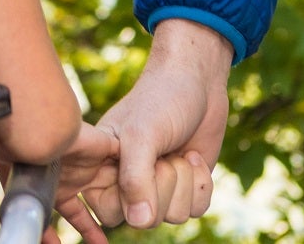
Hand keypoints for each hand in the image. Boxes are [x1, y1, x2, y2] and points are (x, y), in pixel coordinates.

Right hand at [90, 19, 230, 232]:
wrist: (197, 82)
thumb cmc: (160, 100)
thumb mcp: (142, 136)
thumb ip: (136, 178)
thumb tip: (140, 221)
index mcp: (102, 168)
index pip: (107, 211)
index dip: (128, 199)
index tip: (141, 168)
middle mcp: (127, 183)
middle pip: (144, 220)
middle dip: (163, 186)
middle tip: (162, 154)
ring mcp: (156, 187)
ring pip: (173, 217)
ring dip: (185, 182)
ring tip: (177, 151)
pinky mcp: (183, 189)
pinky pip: (196, 212)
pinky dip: (201, 184)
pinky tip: (193, 157)